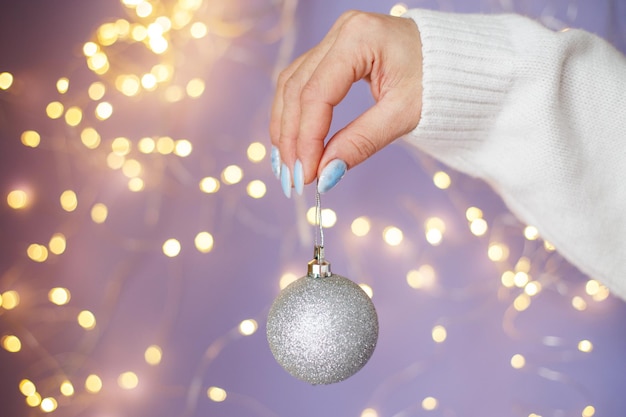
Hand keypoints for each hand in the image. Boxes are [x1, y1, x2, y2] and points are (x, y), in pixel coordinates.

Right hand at [269, 10, 422, 196]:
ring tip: (287, 166)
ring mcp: (334, 39)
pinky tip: (292, 142)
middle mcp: (340, 31)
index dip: (306, 139)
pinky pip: (301, 83)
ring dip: (286, 128)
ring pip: (291, 86)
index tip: (306, 176)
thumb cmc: (440, 81)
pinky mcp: (334, 52)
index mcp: (359, 37)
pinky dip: (295, 115)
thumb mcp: (404, 114)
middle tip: (293, 179)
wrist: (458, 60)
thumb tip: (325, 175)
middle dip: (291, 138)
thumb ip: (361, 142)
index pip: (316, 94)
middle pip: (296, 89)